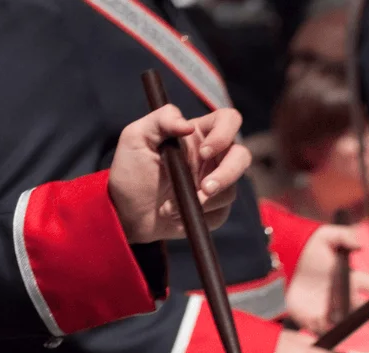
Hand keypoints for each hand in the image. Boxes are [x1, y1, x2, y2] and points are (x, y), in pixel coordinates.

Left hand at [109, 105, 248, 242]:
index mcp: (199, 134)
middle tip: (204, 189)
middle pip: (242, 157)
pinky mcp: (213, 211)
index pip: (229, 121)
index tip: (203, 152)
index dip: (224, 134)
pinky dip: (197, 216)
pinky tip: (176, 216)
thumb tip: (187, 124)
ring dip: (202, 202)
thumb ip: (161, 120)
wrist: (126, 213)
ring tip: (170, 208)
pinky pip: (220, 214)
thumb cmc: (130, 171)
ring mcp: (215, 185)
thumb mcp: (136, 137)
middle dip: (227, 174)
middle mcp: (212, 158)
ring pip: (231, 190)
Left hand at [285, 225, 368, 332]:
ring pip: (342, 324)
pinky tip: (317, 323)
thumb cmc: (310, 250)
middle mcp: (344, 298)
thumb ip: (343, 235)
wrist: (285, 263)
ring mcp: (329, 310)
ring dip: (342, 324)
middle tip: (362, 315)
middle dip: (365, 315)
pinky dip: (321, 329)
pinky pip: (320, 330)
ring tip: (336, 320)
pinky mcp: (312, 319)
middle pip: (360, 310)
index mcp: (351, 280)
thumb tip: (359, 244)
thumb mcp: (326, 236)